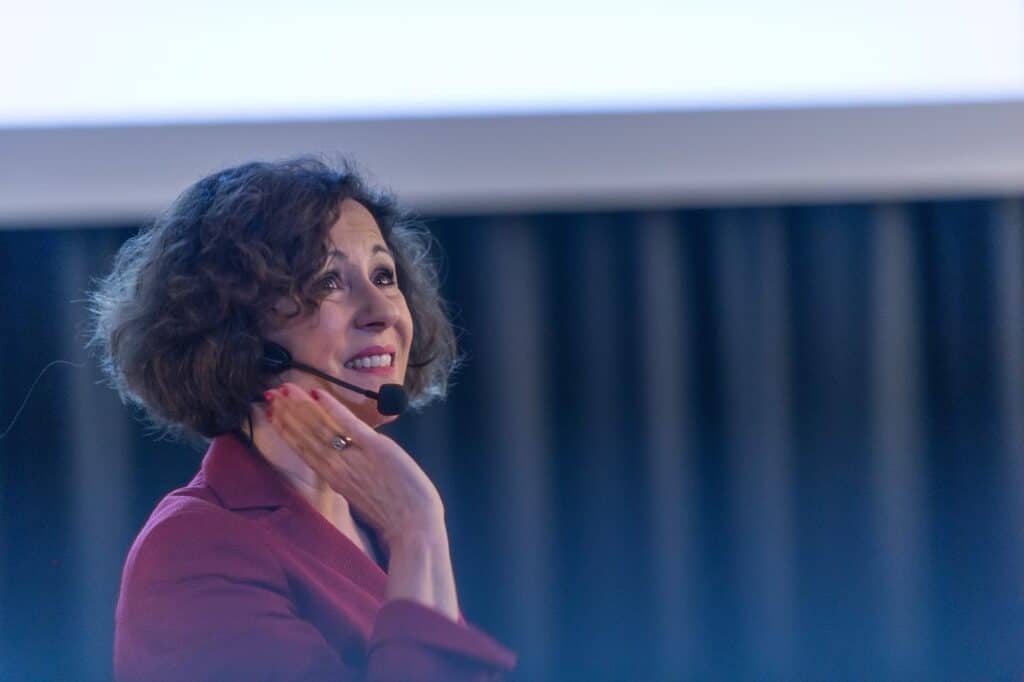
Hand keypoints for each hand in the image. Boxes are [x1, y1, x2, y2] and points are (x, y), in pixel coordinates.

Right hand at [263, 382, 444, 549]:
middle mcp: (337, 467)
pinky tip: (318, 394)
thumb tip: (340, 461)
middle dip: (286, 412)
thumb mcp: (360, 495)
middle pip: (306, 435)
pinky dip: (333, 408)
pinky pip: (349, 425)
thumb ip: (347, 476)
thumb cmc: (392, 514)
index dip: (285, 429)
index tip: (271, 413)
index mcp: (333, 477)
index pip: (303, 448)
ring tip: (284, 389)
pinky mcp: (375, 449)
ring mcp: (354, 457)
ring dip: (300, 406)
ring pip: (320, 428)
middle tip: (269, 393)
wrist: (413, 527)